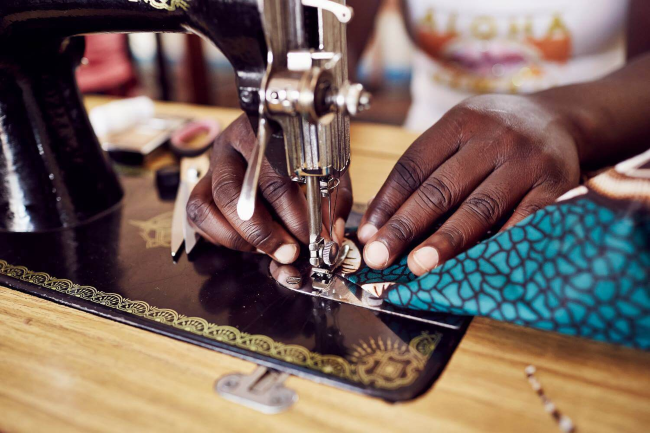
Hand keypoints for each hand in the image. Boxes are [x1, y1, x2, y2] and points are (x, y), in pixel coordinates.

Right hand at [186, 115, 351, 263]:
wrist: (284, 127)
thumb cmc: (305, 149)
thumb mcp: (328, 165)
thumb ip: (333, 198)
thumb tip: (331, 235)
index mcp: (262, 134)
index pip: (273, 177)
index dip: (294, 215)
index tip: (313, 237)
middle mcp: (229, 148)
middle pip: (232, 194)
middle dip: (262, 232)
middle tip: (288, 252)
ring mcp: (211, 168)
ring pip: (204, 206)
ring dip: (236, 238)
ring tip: (266, 249)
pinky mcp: (202, 186)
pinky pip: (197, 216)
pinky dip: (219, 236)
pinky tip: (246, 242)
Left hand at [358, 94, 580, 274]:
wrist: (559, 120)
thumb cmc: (493, 136)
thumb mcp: (458, 135)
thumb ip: (424, 173)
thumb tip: (380, 227)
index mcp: (460, 122)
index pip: (414, 166)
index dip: (387, 203)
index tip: (368, 236)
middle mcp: (494, 137)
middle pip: (441, 188)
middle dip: (405, 227)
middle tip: (380, 258)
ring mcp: (527, 162)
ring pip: (479, 208)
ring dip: (445, 241)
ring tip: (417, 266)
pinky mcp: (556, 187)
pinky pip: (521, 223)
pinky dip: (494, 246)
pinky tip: (471, 265)